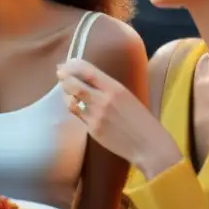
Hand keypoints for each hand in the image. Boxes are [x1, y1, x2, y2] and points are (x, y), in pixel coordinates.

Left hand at [56, 59, 181, 178]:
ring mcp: (96, 116)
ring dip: (65, 92)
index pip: (88, 71)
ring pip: (71, 100)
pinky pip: (77, 114)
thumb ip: (108, 88)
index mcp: (115, 88)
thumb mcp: (128, 97)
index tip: (67, 63)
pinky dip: (72, 106)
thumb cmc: (142, 120)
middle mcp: (103, 100)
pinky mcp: (92, 129)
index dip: (73, 65)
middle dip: (64, 77)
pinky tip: (73, 103)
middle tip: (60, 73)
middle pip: (74, 84)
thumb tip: (89, 79)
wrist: (149, 145)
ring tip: (64, 87)